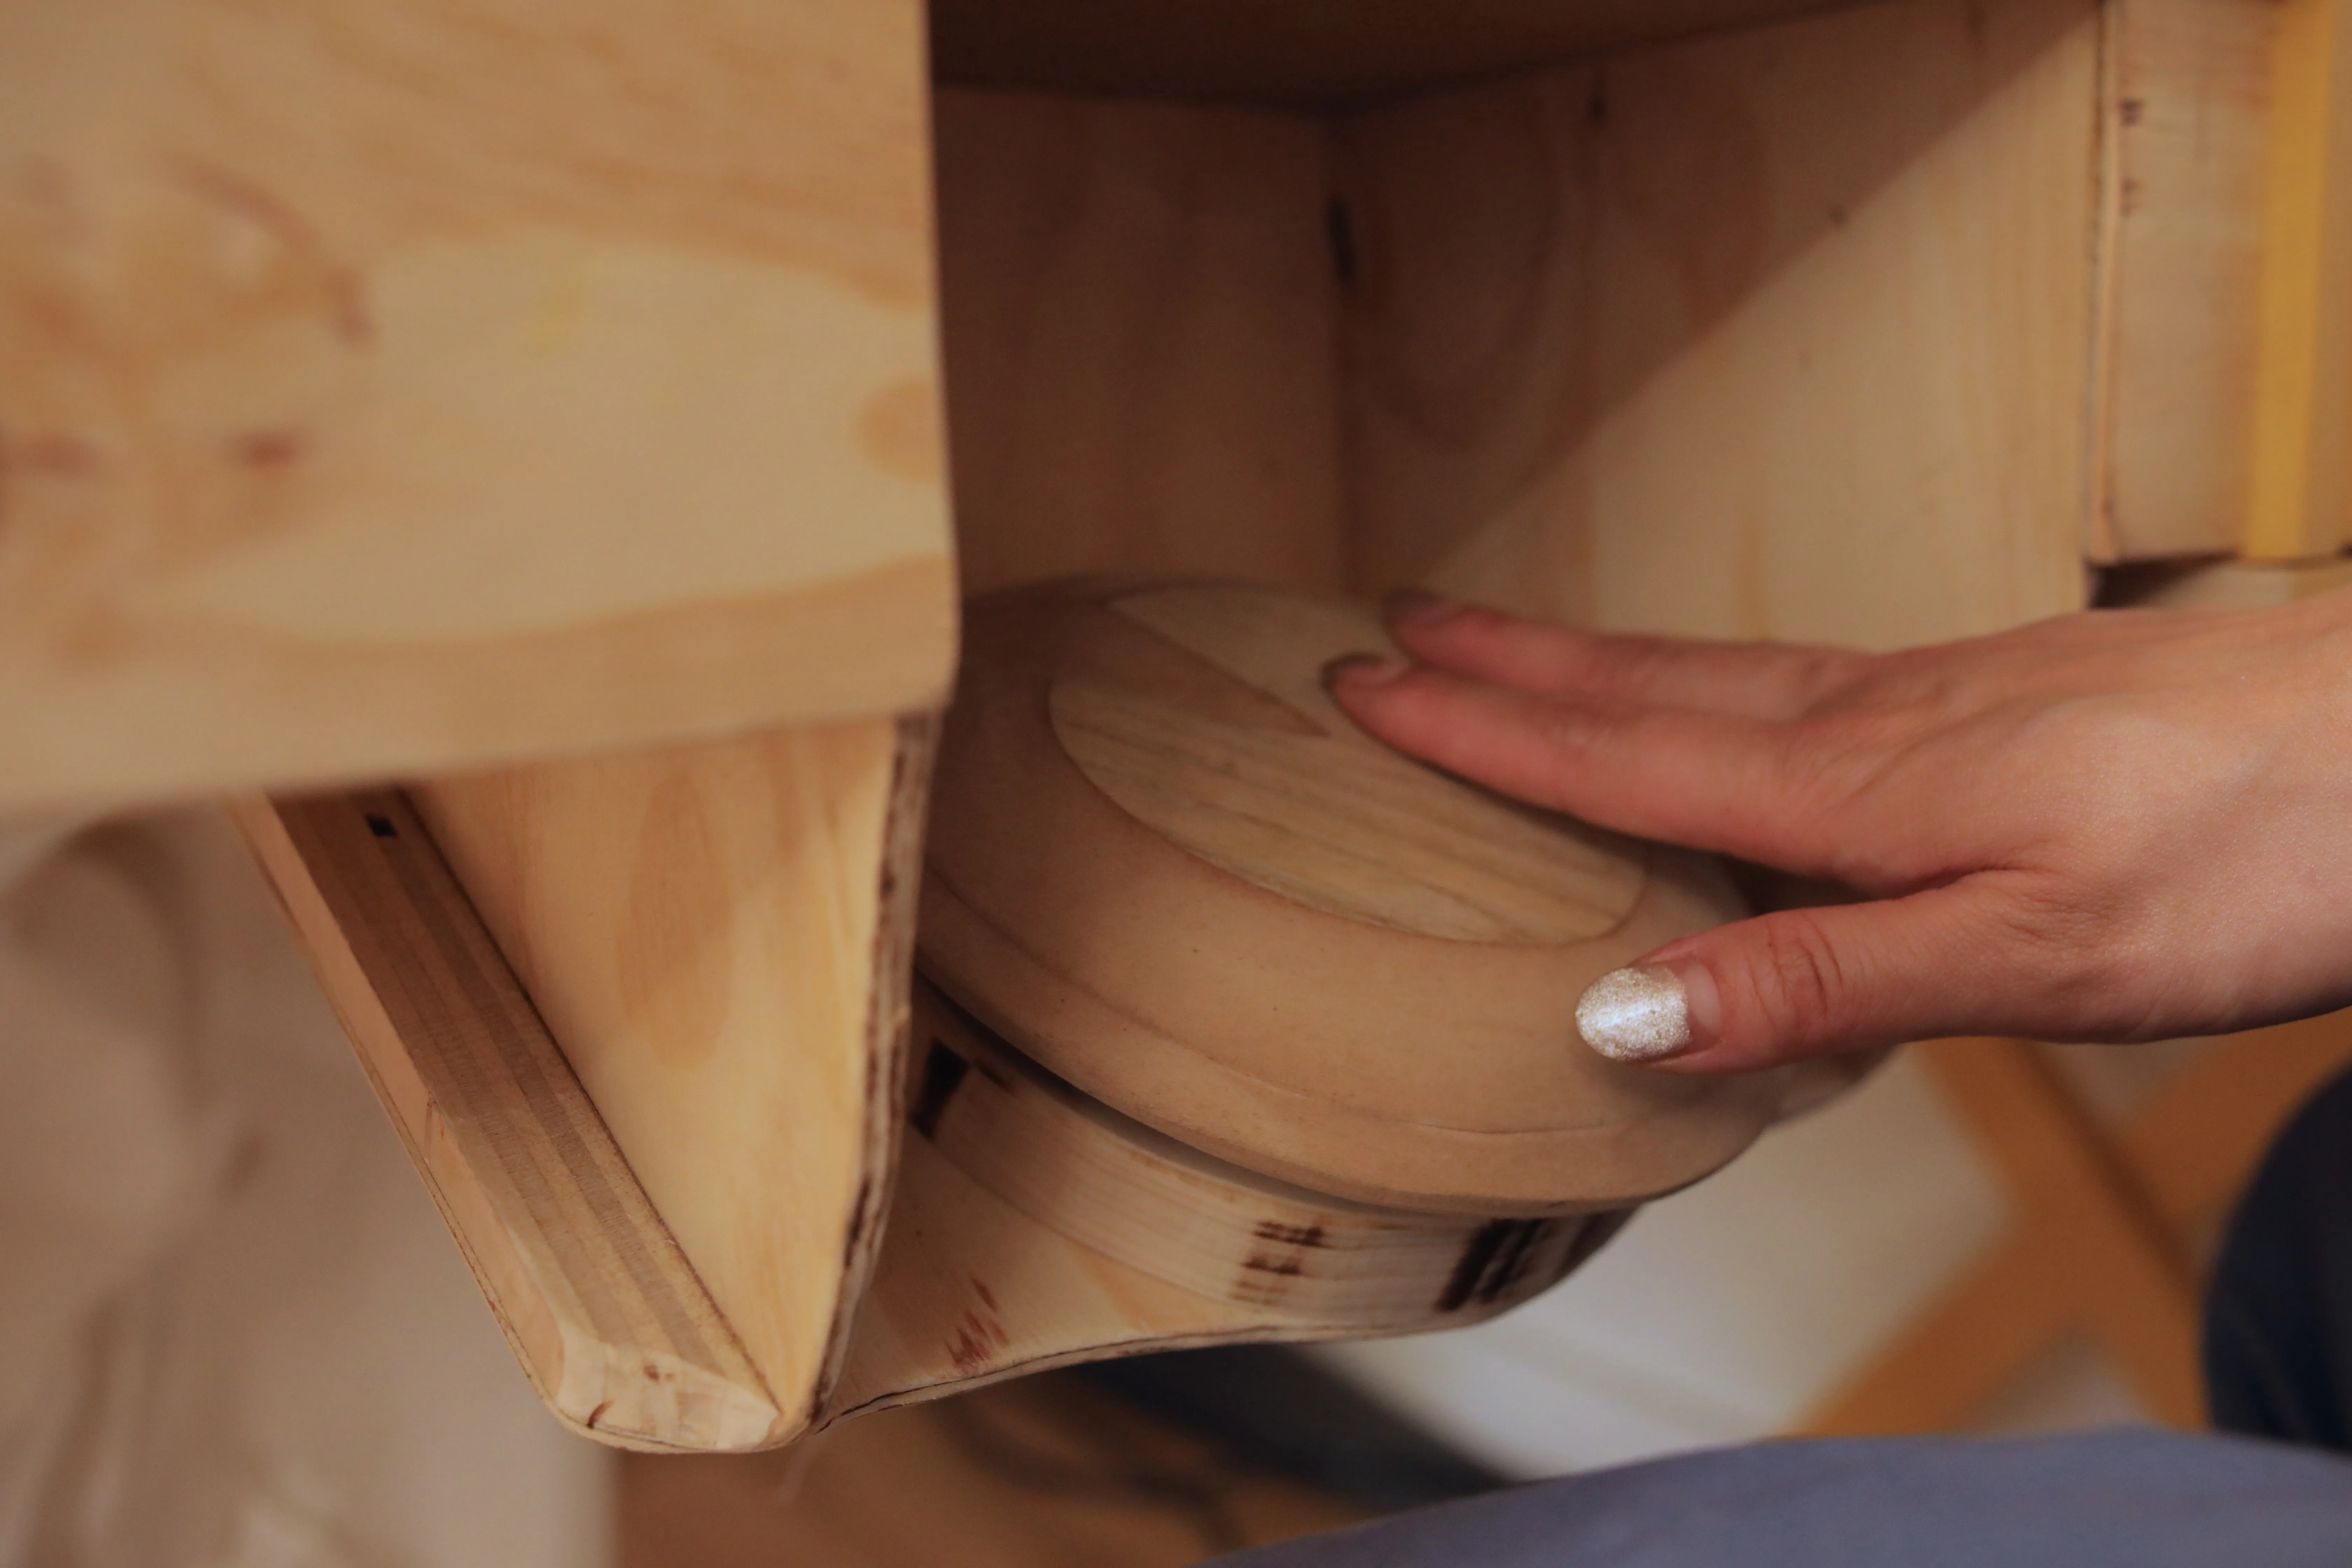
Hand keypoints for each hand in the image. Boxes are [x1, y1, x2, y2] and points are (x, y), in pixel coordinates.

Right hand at [1324, 589, 2351, 1074]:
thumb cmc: (2256, 853)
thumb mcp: (2032, 959)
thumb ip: (1821, 982)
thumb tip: (1620, 1009)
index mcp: (1860, 793)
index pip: (1623, 762)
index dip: (1486, 736)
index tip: (1370, 694)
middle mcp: (1880, 724)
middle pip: (1652, 691)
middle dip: (1510, 668)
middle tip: (1393, 632)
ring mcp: (1943, 695)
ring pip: (1721, 673)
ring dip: (1597, 661)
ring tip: (1509, 643)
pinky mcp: (2003, 693)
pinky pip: (1804, 677)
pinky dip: (1711, 677)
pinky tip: (1726, 693)